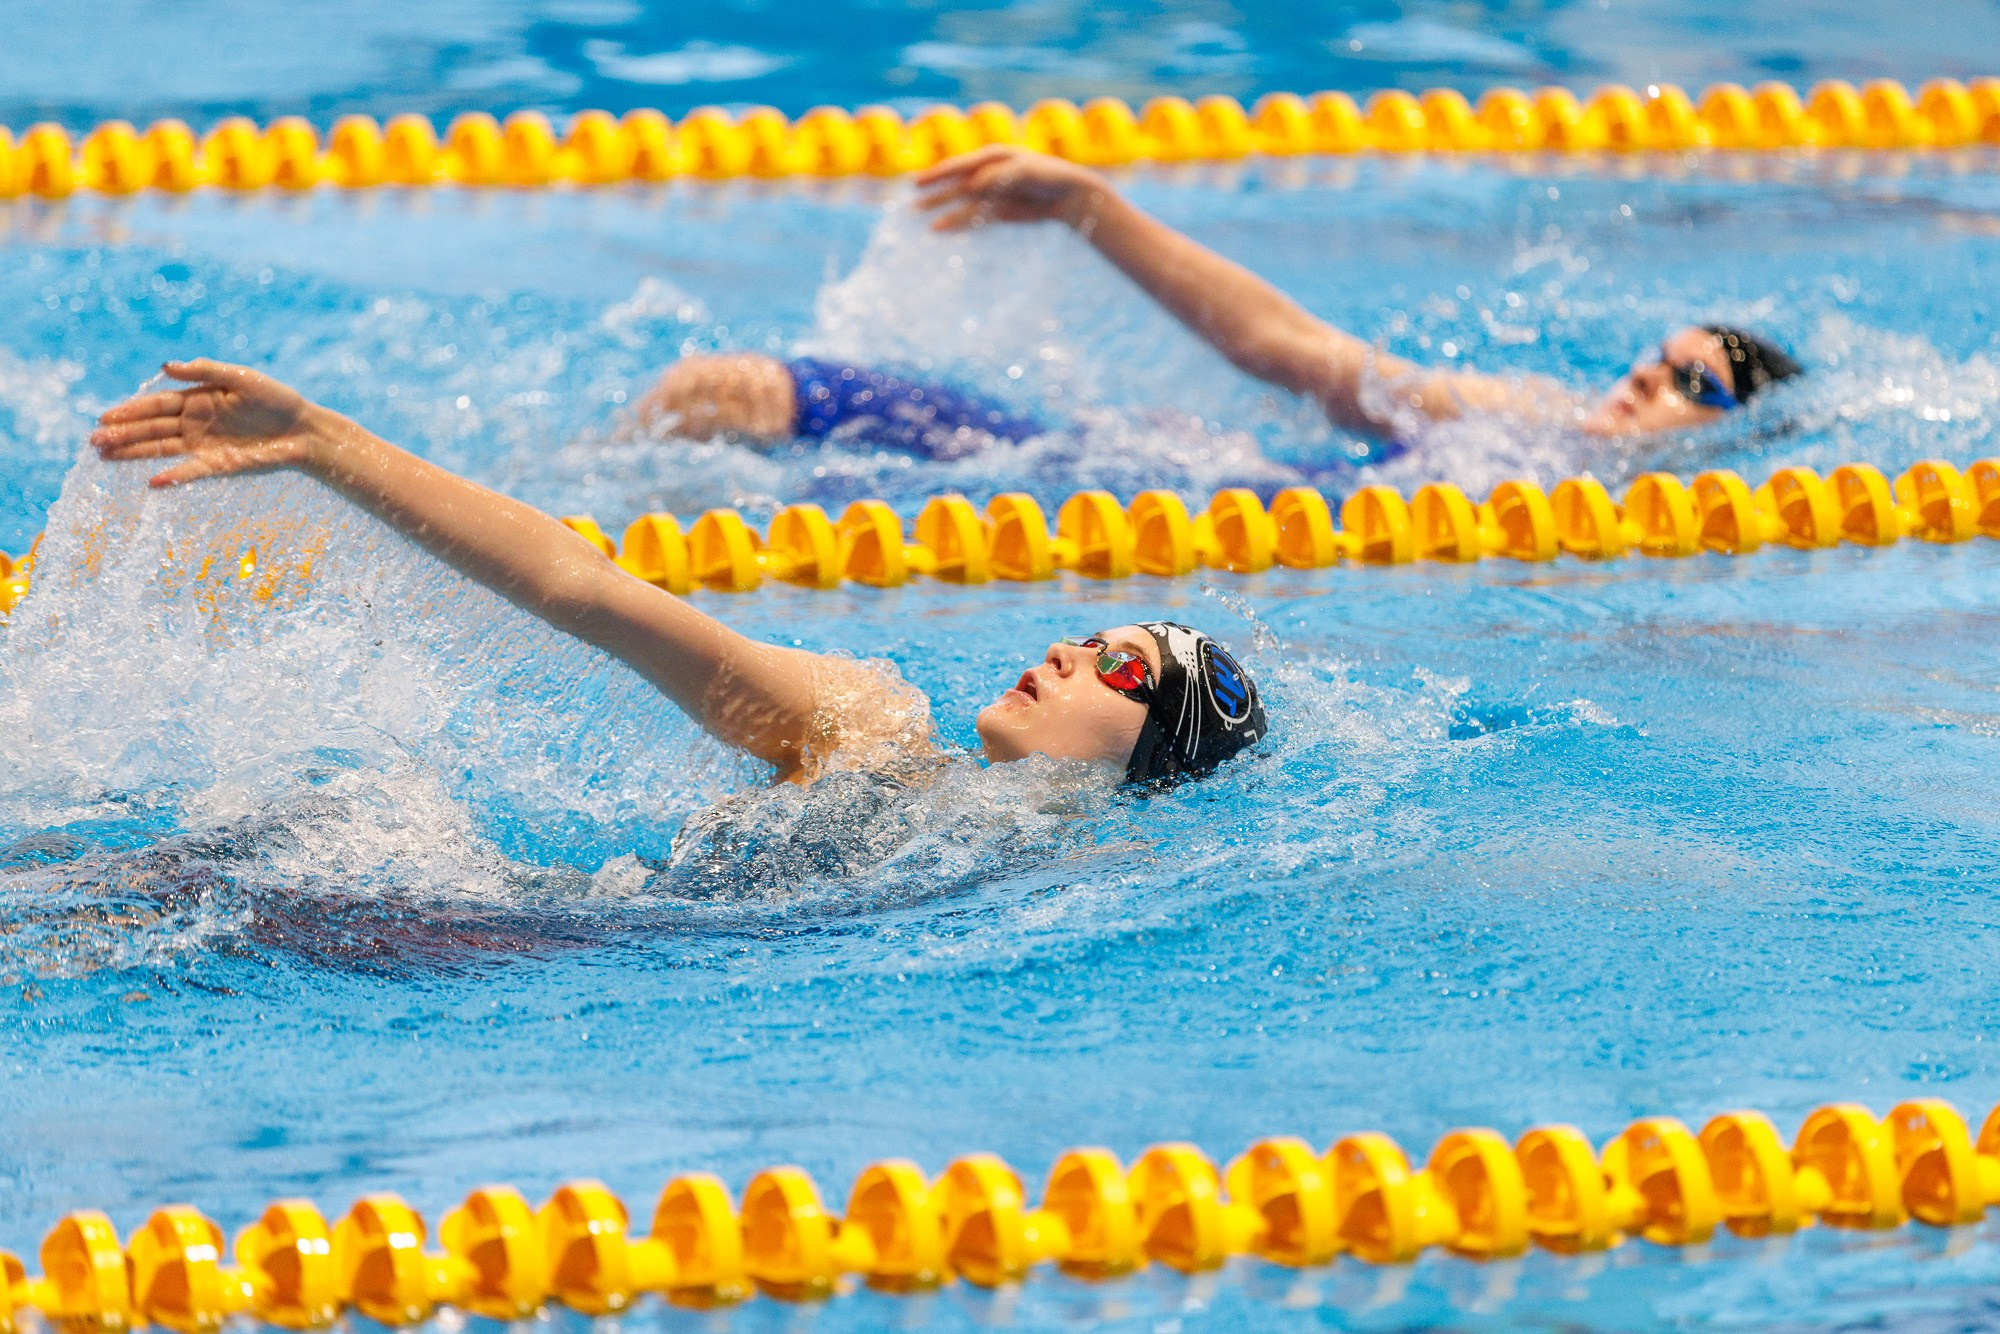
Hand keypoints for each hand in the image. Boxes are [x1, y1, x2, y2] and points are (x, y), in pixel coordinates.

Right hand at [91, 359, 326, 487]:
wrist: (305, 430)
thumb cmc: (277, 399)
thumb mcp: (241, 378)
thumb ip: (205, 371)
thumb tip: (165, 366)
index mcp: (198, 400)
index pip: (156, 405)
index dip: (130, 410)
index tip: (104, 416)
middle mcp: (196, 423)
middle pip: (152, 429)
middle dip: (123, 434)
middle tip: (93, 441)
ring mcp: (205, 445)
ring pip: (162, 450)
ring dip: (134, 453)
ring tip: (105, 457)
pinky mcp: (220, 465)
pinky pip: (192, 471)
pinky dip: (174, 476)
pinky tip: (153, 482)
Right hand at [913, 146, 1109, 231]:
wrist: (1070, 195)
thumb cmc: (1050, 176)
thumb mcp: (1027, 172)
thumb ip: (999, 176)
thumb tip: (971, 185)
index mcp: (992, 157)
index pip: (959, 165)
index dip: (937, 174)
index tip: (918, 183)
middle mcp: (988, 174)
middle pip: (954, 184)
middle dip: (933, 194)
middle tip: (911, 204)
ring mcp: (992, 193)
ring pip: (961, 202)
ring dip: (942, 210)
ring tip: (923, 220)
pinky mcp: (999, 211)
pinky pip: (974, 217)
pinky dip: (958, 223)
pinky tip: (942, 229)